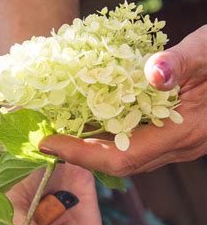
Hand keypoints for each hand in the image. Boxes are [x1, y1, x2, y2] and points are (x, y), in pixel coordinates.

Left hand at [38, 25, 206, 175]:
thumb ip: (184, 62)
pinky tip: (84, 118)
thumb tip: (153, 74)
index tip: (47, 142)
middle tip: (41, 135)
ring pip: (121, 154)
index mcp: (184, 133)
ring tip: (53, 127)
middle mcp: (176, 146)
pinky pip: (130, 142)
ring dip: (86, 145)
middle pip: (115, 162)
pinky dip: (103, 134)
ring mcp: (173, 143)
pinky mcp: (169, 134)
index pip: (121, 158)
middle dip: (75, 152)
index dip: (81, 154)